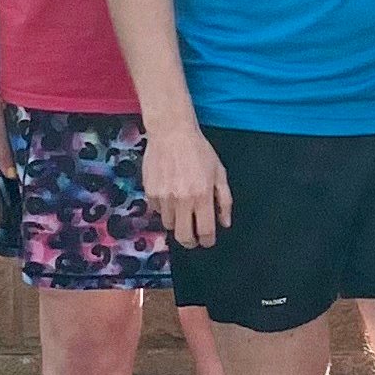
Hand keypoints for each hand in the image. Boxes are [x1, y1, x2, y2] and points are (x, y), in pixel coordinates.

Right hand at [143, 125, 232, 247]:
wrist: (171, 132)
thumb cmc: (199, 151)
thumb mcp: (219, 172)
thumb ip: (224, 200)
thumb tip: (224, 223)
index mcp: (202, 195)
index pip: (205, 231)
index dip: (207, 241)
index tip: (208, 241)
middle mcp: (182, 200)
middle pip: (183, 236)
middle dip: (190, 242)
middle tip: (194, 239)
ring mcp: (163, 197)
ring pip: (169, 225)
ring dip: (177, 223)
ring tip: (183, 211)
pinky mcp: (149, 192)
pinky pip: (156, 211)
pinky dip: (164, 210)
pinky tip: (170, 197)